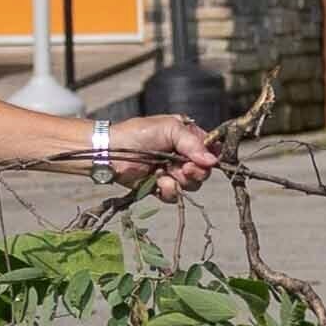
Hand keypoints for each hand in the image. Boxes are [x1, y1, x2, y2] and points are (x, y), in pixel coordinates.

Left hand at [90, 114, 217, 201]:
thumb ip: (193, 143)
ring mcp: (172, 172)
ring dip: (179, 180)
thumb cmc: (138, 134)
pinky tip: (156, 181)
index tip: (202, 159)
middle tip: (182, 168)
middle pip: (204, 171)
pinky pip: (175, 195)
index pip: (211, 150)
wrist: (112, 151)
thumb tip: (213, 161)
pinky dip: (167, 190)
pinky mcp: (161, 187)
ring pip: (192, 185)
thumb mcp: (170, 129)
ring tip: (164, 172)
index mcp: (187, 138)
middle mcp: (182, 155)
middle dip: (194, 171)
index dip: (209, 157)